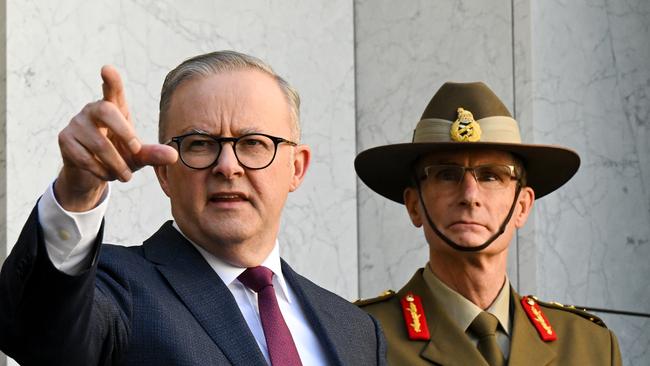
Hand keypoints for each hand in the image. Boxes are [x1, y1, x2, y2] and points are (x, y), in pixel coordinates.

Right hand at [55, 65, 177, 211]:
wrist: (92, 174)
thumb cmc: (118, 157)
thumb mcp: (138, 156)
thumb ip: (153, 154)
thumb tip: (174, 156)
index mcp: (114, 108)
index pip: (113, 90)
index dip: (112, 80)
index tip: (107, 69)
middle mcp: (93, 110)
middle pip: (106, 110)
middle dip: (124, 131)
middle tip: (136, 150)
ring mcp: (76, 123)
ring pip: (98, 142)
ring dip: (116, 163)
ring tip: (125, 176)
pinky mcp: (65, 139)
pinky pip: (85, 157)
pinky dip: (101, 171)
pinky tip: (107, 175)